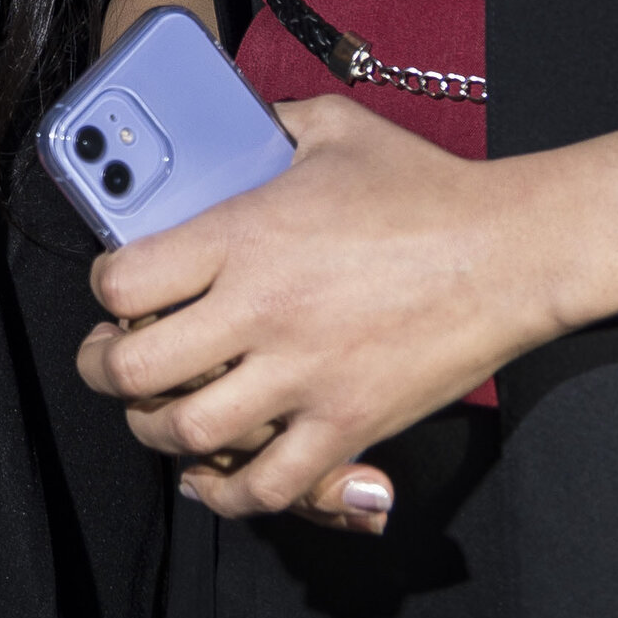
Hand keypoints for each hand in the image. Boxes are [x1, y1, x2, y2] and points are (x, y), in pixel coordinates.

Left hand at [73, 95, 587, 529]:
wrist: (512, 251)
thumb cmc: (424, 187)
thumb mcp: (331, 128)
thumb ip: (264, 125)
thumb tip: (226, 123)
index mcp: (245, 236)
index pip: (123, 280)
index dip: (105, 287)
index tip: (117, 287)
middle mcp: (262, 313)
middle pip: (134, 368)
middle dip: (105, 367)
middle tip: (111, 357)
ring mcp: (304, 378)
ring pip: (186, 432)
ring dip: (154, 428)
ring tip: (156, 411)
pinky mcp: (348, 427)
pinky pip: (268, 487)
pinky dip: (227, 493)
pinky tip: (211, 475)